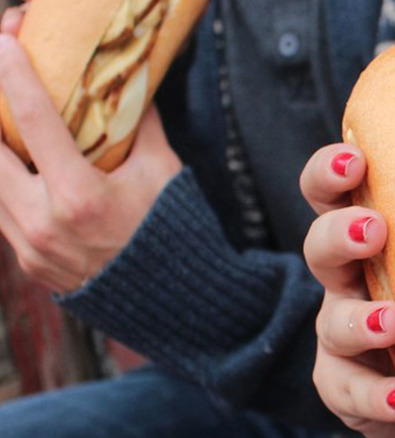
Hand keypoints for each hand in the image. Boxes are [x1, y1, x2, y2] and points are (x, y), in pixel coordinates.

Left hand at [0, 20, 180, 291]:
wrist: (173, 300)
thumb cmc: (172, 235)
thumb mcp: (163, 173)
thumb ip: (141, 127)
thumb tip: (129, 89)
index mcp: (79, 196)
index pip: (34, 121)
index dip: (14, 78)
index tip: (4, 48)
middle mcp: (45, 223)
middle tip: (1, 96)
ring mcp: (31, 248)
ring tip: (10, 135)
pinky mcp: (30, 265)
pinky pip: (1, 218)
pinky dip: (5, 190)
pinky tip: (22, 176)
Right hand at [301, 144, 394, 437]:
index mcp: (381, 234)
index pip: (341, 192)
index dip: (334, 170)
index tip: (358, 158)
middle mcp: (353, 278)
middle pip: (320, 245)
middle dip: (339, 232)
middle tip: (375, 229)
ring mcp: (344, 334)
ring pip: (331, 321)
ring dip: (359, 320)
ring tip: (393, 322)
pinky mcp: (347, 387)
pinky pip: (347, 389)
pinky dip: (374, 395)